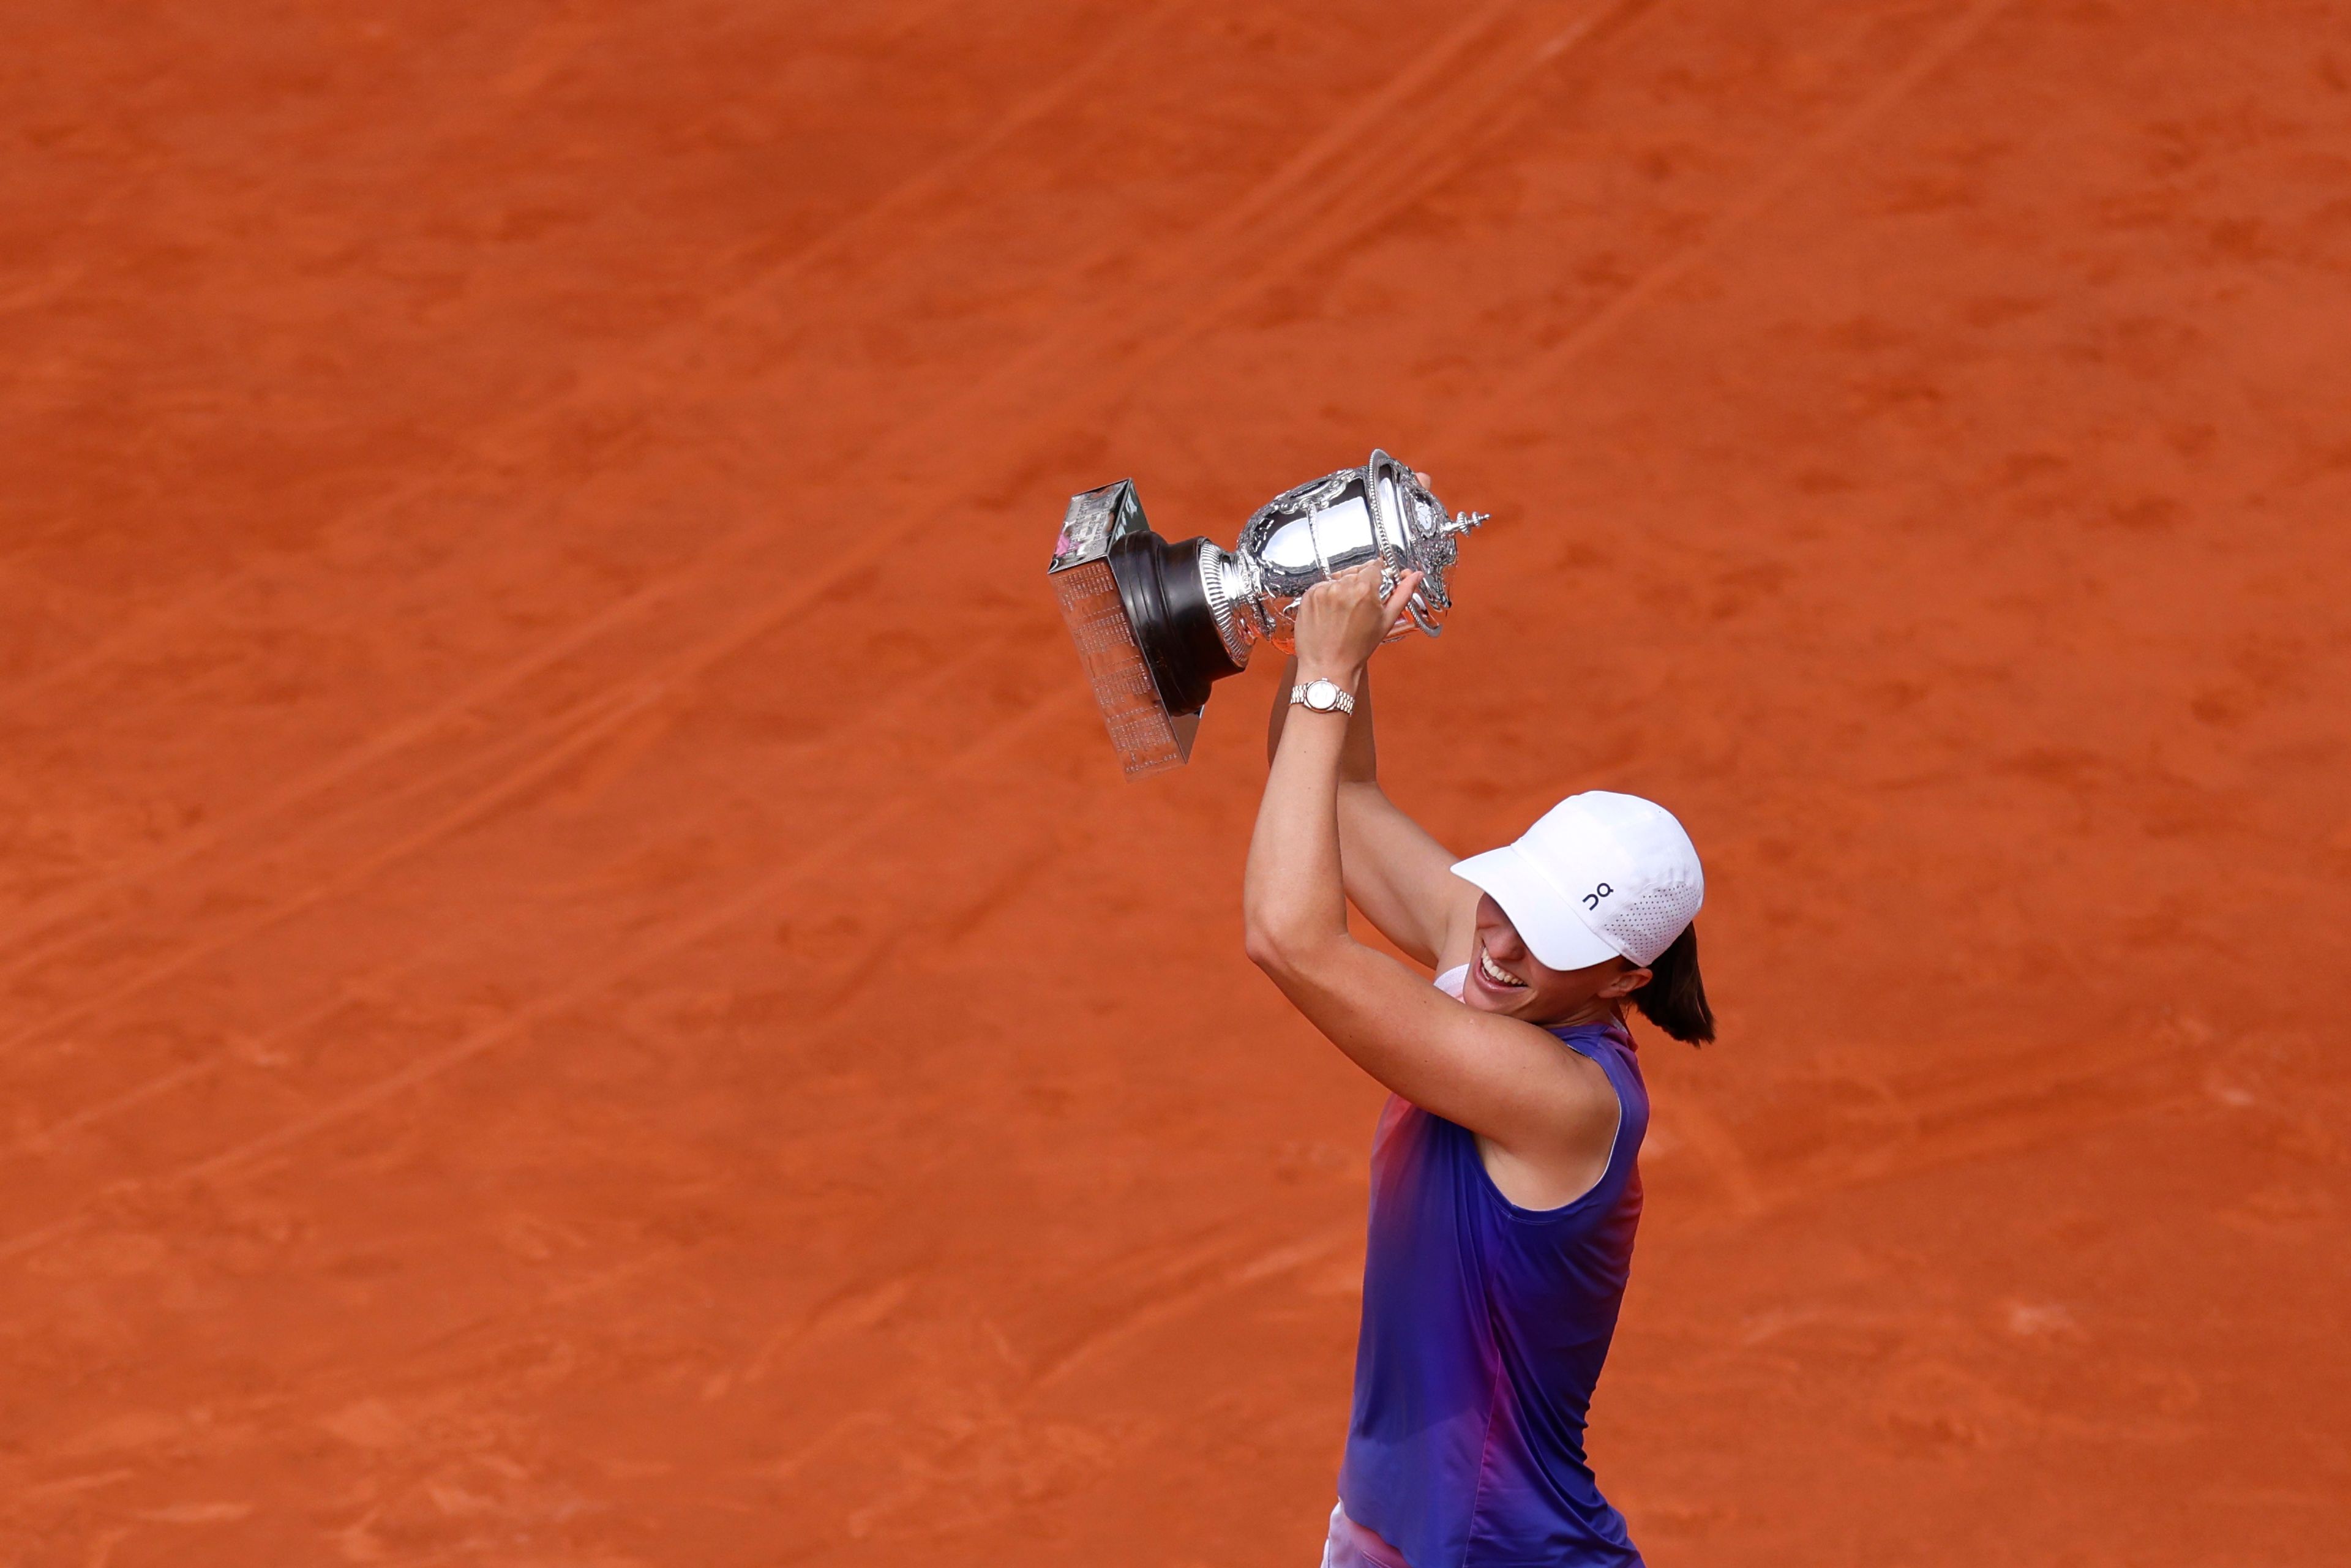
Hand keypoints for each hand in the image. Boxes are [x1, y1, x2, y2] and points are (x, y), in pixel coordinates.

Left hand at [1292, 565, 1423, 686]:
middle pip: (1355, 571)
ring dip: (1343, 588)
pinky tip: (1331, 613)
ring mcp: (1322, 590)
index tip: (1376, 584)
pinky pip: (1322, 587)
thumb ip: (1402, 593)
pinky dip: (1327, 595)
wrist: (1328, 667)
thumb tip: (1414, 576)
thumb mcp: (1386, 621)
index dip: (1377, 575)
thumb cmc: (1356, 649)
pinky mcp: (1308, 596)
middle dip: (1360, 582)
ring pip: (1338, 578)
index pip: (1374, 566)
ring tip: (1344, 612)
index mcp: (1364, 589)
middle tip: (1360, 605)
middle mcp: (1341, 586)